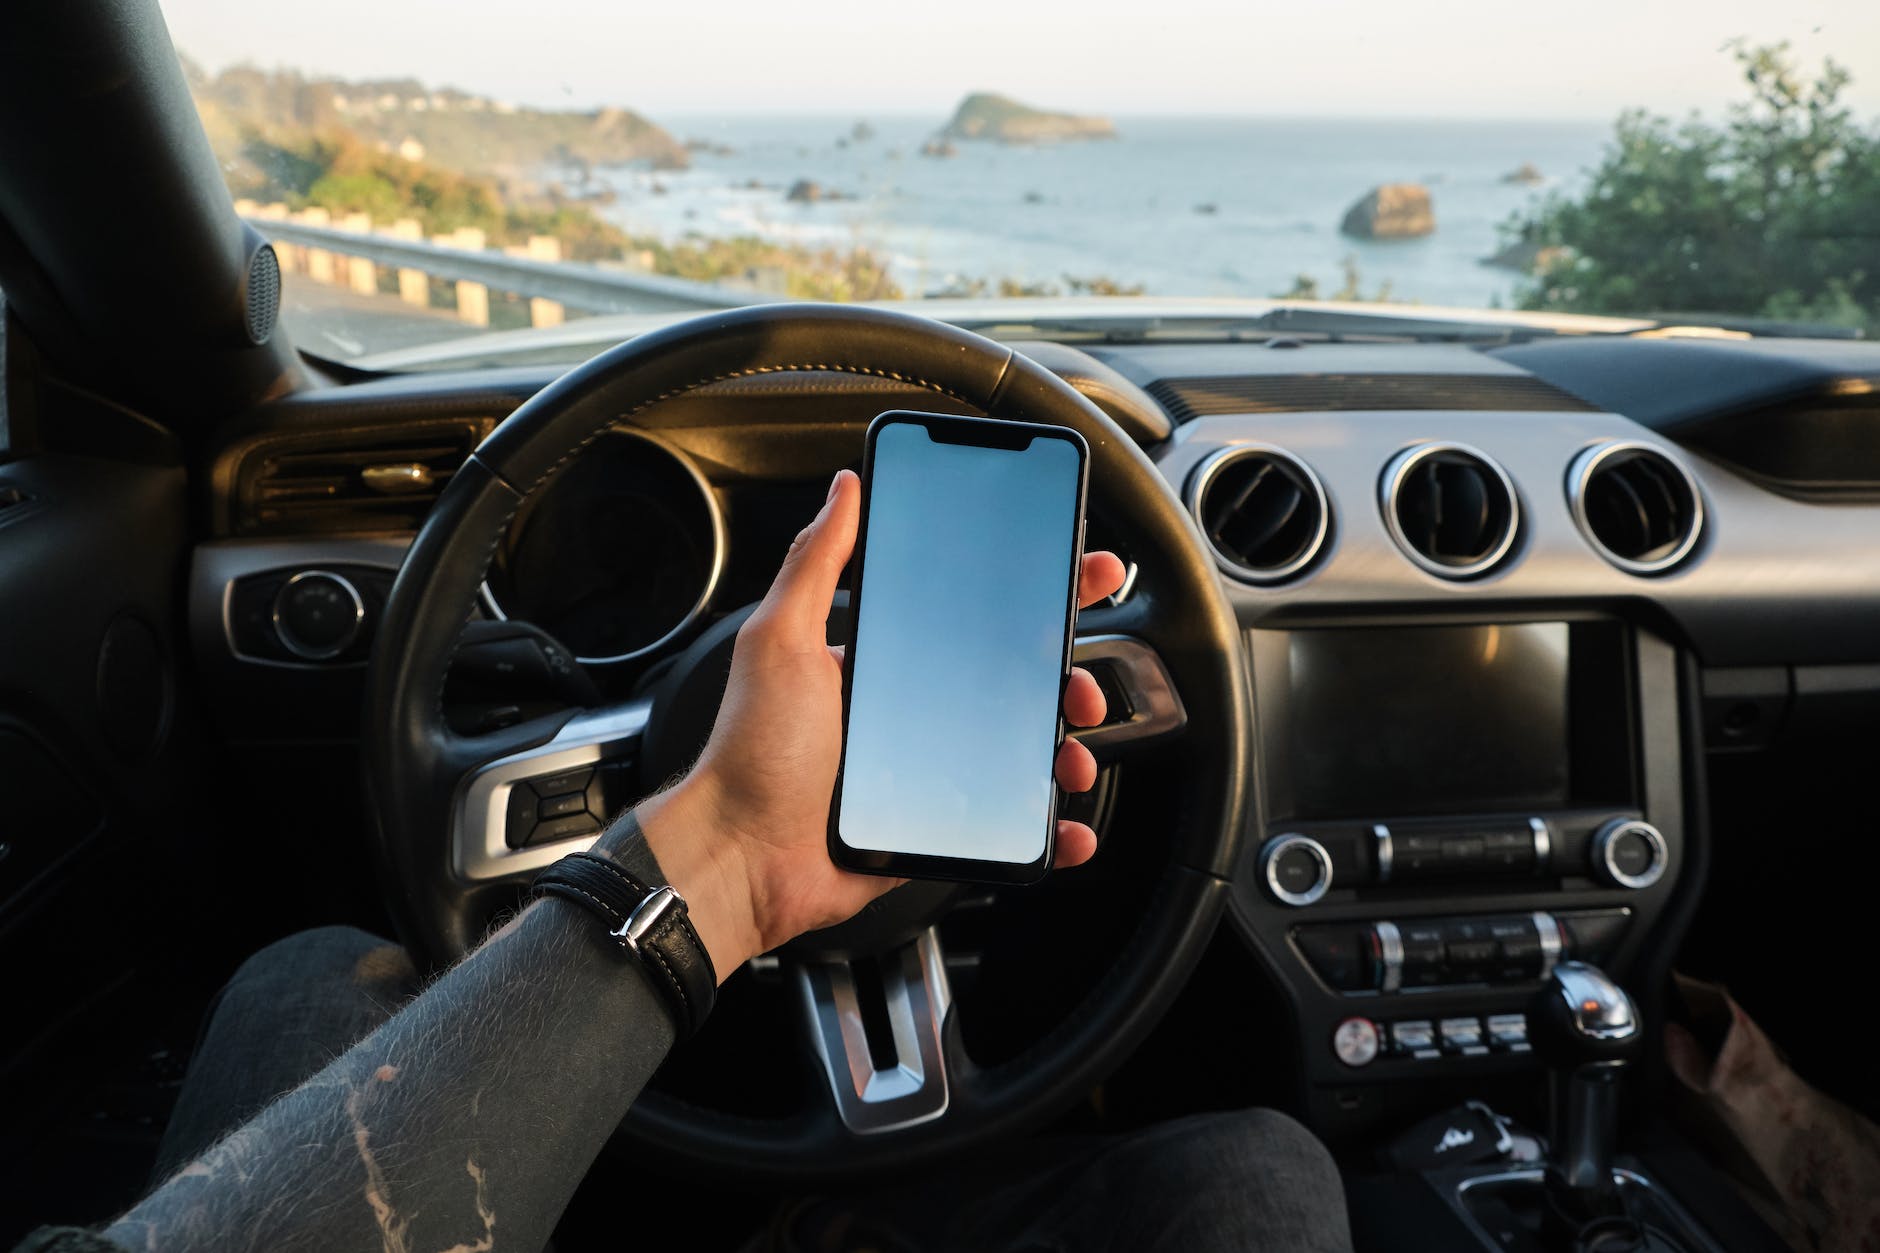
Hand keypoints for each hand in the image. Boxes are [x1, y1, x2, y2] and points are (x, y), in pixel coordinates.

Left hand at [636, 468, 1125, 976]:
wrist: (741, 860)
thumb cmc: (750, 754)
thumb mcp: (780, 640)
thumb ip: (814, 562)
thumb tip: (842, 491)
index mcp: (882, 663)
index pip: (969, 615)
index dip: (1030, 597)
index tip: (1077, 578)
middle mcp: (909, 713)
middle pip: (1012, 685)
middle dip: (1064, 678)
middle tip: (1079, 685)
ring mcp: (925, 772)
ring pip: (1020, 753)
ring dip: (1064, 752)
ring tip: (1071, 758)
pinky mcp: (933, 828)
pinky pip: (1005, 823)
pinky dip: (1047, 829)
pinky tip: (1067, 826)